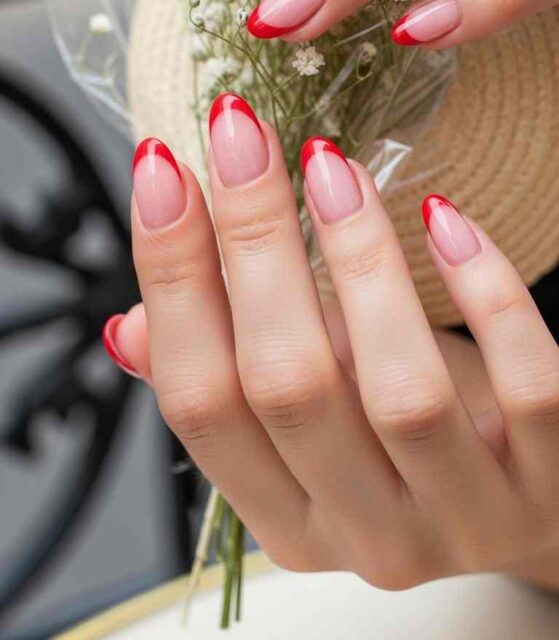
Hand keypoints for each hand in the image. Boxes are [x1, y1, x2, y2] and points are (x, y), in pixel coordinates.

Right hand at [105, 96, 558, 588]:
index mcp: (288, 518)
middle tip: (241, 134)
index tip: (163, 167)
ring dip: (358, 259)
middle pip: (287, 385)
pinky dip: (484, 292)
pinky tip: (443, 217)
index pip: (200, 401)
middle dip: (254, 243)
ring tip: (330, 165)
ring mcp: (466, 517)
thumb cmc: (416, 447)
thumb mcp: (316, 425)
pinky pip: (525, 385)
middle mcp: (368, 535)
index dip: (172, 278)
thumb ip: (229, 385)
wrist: (536, 504)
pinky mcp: (550, 483)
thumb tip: (128, 328)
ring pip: (399, 391)